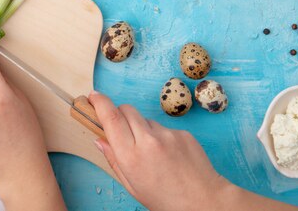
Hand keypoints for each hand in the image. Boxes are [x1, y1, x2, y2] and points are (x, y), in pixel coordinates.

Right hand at [89, 92, 297, 210]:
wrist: (204, 201)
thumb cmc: (166, 200)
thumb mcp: (132, 186)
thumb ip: (114, 160)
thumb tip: (100, 140)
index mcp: (131, 156)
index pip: (111, 118)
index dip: (99, 102)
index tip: (93, 96)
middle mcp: (148, 141)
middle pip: (126, 110)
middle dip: (119, 114)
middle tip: (121, 129)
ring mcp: (167, 134)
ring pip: (145, 120)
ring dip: (141, 128)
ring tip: (151, 152)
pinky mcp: (182, 133)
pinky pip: (163, 127)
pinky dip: (160, 137)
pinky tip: (168, 155)